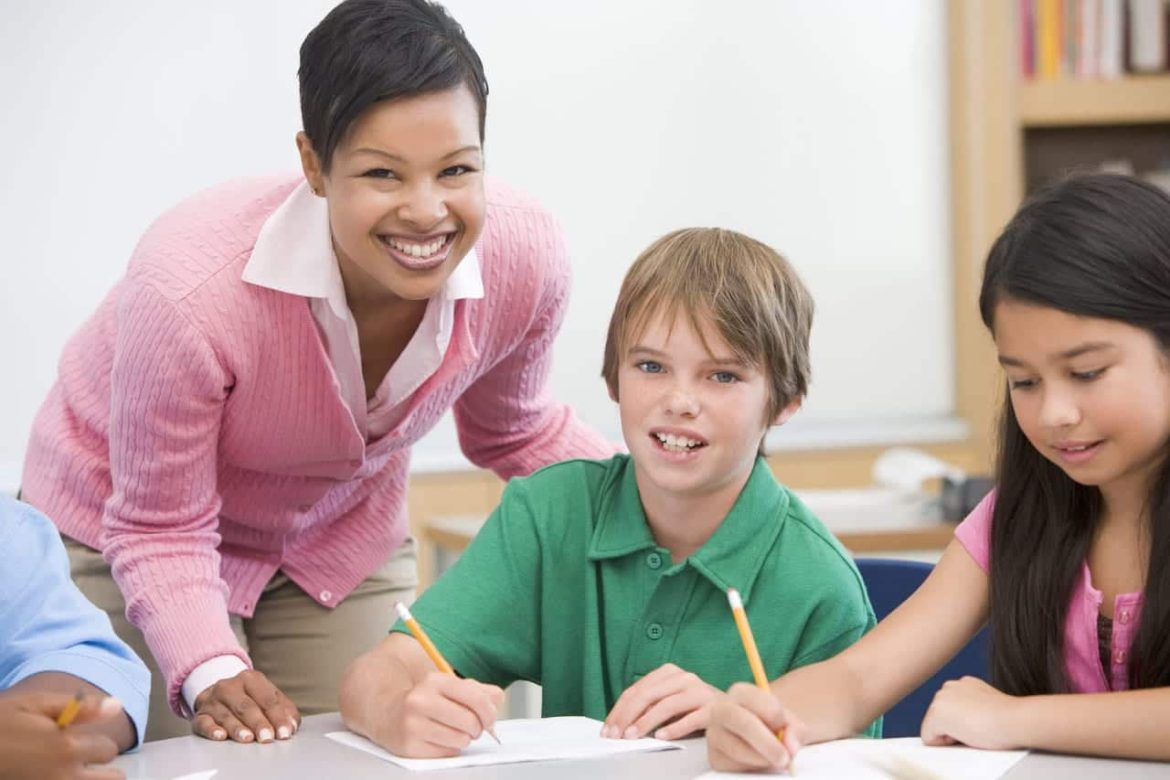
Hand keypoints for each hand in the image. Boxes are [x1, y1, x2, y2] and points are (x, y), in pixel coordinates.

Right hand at [0, 692, 124, 779]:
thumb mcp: (33, 705)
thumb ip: (79, 707)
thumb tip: (117, 705)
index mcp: (67, 747)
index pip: (108, 749)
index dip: (94, 743)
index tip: (76, 740)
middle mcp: (64, 777)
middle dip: (101, 771)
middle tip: (78, 763)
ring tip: (67, 772)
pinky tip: (52, 777)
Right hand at [192, 669, 299, 743]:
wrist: (217, 692)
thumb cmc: (248, 697)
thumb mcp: (267, 697)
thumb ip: (283, 710)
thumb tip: (292, 725)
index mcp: (251, 679)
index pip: (268, 699)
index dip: (278, 717)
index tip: (285, 733)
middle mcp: (230, 686)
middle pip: (246, 706)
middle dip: (258, 723)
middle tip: (268, 738)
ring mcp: (213, 700)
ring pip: (226, 715)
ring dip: (238, 728)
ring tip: (248, 738)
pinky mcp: (200, 714)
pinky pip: (204, 722)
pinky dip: (212, 730)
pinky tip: (220, 736)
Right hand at [379, 672, 503, 757]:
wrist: (387, 712)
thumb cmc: (425, 700)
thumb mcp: (450, 687)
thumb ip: (478, 690)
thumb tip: (497, 700)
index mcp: (435, 681)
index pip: (476, 698)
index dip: (489, 712)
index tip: (489, 718)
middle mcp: (421, 700)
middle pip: (470, 722)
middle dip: (477, 728)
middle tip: (472, 727)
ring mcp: (413, 724)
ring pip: (460, 740)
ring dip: (463, 739)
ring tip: (453, 732)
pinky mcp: (409, 746)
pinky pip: (447, 753)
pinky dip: (449, 749)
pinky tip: (439, 739)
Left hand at [601, 663, 719, 740]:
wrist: (733, 708)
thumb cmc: (695, 706)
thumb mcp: (669, 700)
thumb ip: (649, 705)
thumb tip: (620, 722)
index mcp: (670, 672)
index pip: (637, 690)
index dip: (620, 710)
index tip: (608, 728)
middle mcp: (684, 678)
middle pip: (648, 695)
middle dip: (628, 716)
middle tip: (617, 735)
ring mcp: (699, 691)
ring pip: (667, 705)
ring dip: (646, 722)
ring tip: (633, 736)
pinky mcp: (712, 708)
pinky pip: (691, 719)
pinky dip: (674, 728)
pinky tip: (661, 737)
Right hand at [706, 683, 802, 771]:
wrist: (770, 741)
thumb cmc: (779, 728)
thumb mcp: (793, 724)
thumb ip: (795, 731)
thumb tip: (790, 746)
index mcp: (740, 693)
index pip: (749, 696)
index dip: (769, 711)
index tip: (783, 725)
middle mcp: (722, 710)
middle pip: (735, 718)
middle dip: (762, 740)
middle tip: (784, 757)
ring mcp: (715, 734)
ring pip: (733, 746)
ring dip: (760, 758)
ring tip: (777, 760)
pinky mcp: (715, 757)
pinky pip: (731, 765)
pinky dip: (751, 768)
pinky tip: (762, 764)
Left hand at [920, 676, 1022, 749]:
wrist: (1014, 719)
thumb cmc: (1009, 719)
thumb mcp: (988, 707)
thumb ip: (973, 708)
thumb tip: (966, 722)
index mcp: (964, 684)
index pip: (952, 711)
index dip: (965, 724)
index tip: (982, 723)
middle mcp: (949, 687)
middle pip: (940, 719)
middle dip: (954, 729)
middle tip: (979, 728)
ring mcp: (940, 699)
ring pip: (934, 728)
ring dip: (950, 735)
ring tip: (974, 730)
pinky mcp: (936, 715)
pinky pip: (929, 738)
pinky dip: (943, 744)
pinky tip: (965, 735)